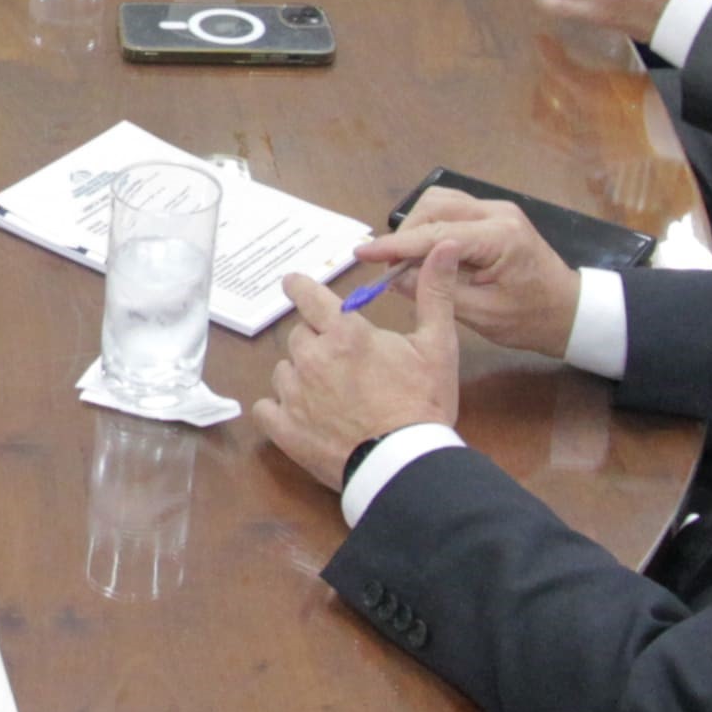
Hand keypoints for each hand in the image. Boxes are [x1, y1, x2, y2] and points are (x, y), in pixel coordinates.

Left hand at [247, 243, 461, 490]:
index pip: (306, 294)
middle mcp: (311, 358)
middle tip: (344, 362)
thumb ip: (434, 292)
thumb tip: (444, 246)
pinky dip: (281, 410)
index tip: (296, 284)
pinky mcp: (284, 429)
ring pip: (284, 371)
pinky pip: (267, 408)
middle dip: (317, 342)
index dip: (300, 286)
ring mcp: (293, 395)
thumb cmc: (423, 404)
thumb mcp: (437, 345)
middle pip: (299, 336)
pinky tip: (305, 416)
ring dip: (301, 376)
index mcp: (344, 333)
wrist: (406, 464)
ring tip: (332, 395)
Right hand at [355, 192, 583, 355]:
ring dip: (416, 228)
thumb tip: (394, 278)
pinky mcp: (492, 216)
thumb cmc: (530, 319)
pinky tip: (424, 253)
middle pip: (435, 206)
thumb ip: (439, 292)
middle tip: (389, 269)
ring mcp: (496, 210)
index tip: (362, 253)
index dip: (395, 245)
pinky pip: (451, 210)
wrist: (568, 311)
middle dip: (405, 235)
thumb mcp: (483, 315)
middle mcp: (497, 213)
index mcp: (500, 237)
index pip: (436, 235)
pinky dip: (430, 226)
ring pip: (440, 202)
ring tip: (404, 262)